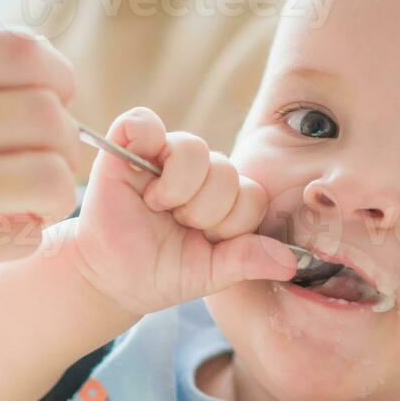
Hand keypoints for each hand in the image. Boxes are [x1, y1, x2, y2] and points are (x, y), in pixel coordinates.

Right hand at [0, 31, 81, 358]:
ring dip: (50, 194)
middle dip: (62, 143)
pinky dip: (22, 236)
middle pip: (45, 115)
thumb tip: (36, 80)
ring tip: (24, 203)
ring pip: (46, 179)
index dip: (56, 82)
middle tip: (46, 163)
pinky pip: (20, 238)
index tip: (49, 106)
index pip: (22, 53)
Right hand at [64, 107, 296, 314]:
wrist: (108, 279)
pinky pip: (141, 121)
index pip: (252, 195)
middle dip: (202, 211)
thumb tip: (290, 262)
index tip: (205, 241)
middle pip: (225, 171)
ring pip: (193, 147)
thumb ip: (246, 261)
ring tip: (158, 207)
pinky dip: (142, 138)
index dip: (232, 223)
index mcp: (223, 198)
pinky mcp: (126, 147)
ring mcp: (162, 157)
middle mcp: (198, 172)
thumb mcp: (208, 274)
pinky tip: (140, 177)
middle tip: (176, 225)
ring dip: (177, 187)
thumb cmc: (158, 273)